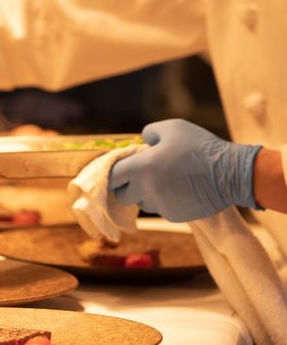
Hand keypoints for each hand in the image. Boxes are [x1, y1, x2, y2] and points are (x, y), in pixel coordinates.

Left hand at [108, 119, 261, 220]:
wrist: (231, 173)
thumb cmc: (199, 146)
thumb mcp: (173, 128)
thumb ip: (150, 133)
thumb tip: (142, 142)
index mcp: (141, 167)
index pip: (112, 176)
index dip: (113, 173)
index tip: (118, 171)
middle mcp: (146, 189)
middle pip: (122, 195)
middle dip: (127, 187)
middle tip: (140, 176)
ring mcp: (160, 205)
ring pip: (142, 203)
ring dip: (147, 194)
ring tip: (165, 180)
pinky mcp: (173, 216)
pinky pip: (161, 209)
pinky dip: (165, 201)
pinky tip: (180, 190)